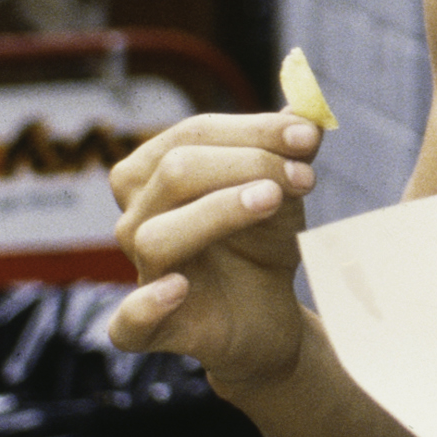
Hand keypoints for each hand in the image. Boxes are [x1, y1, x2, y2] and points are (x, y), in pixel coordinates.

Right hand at [106, 107, 321, 393]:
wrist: (269, 311)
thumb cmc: (261, 240)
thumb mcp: (282, 184)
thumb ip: (290, 144)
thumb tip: (307, 106)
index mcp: (154, 173)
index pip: (194, 134)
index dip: (253, 130)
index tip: (308, 137)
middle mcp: (135, 218)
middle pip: (177, 172)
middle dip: (248, 164)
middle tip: (304, 177)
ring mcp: (140, 273)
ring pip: (159, 235)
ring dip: (220, 211)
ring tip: (271, 201)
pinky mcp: (149, 329)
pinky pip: (128, 321)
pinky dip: (146, 305)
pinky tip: (178, 289)